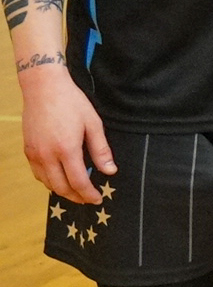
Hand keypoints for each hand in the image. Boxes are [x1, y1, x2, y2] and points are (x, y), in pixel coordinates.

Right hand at [20, 64, 111, 203]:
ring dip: (62, 191)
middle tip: (88, 199)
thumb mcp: (93, 124)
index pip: (78, 182)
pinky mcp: (27, 150)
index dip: (89, 194)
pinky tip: (59, 178)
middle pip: (61, 187)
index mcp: (66, 149)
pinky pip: (37, 173)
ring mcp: (34, 153)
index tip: (98, 199)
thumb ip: (101, 150)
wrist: (43, 88)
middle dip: (76, 197)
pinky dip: (49, 181)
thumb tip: (110, 171)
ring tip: (76, 191)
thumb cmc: (72, 103)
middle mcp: (47, 155)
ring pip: (47, 183)